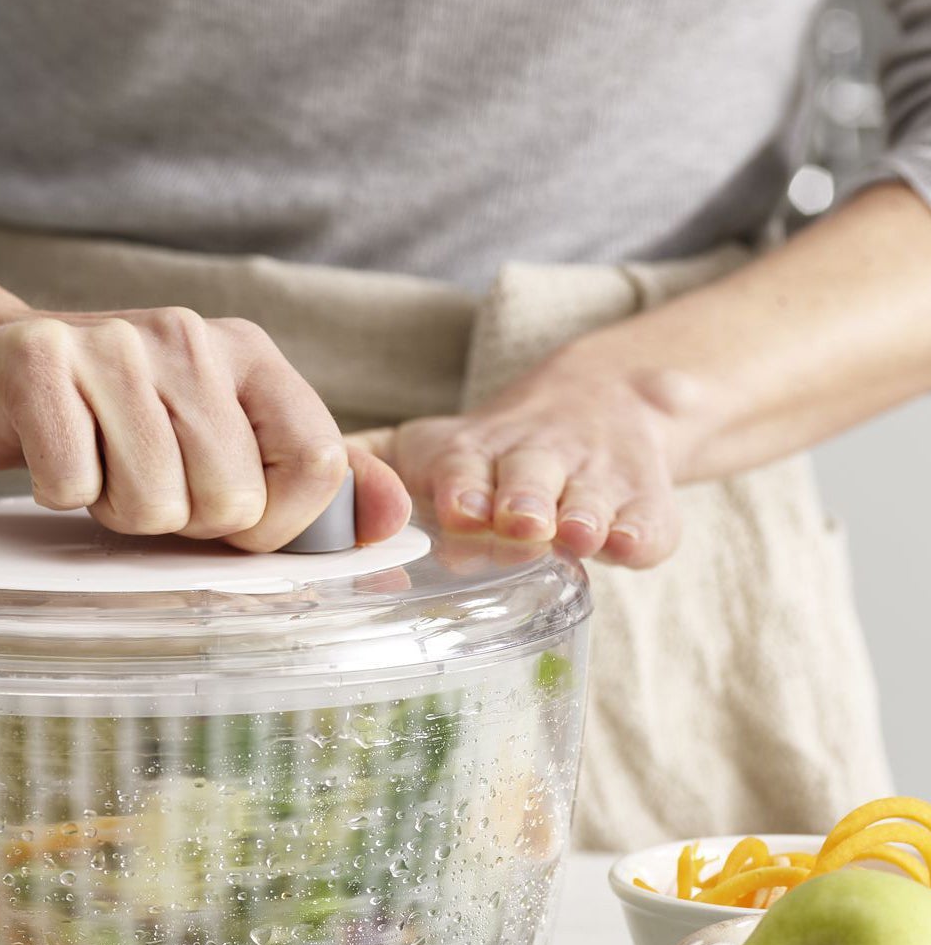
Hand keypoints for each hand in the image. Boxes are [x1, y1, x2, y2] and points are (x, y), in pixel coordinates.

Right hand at [0, 303, 411, 551]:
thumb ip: (306, 478)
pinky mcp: (39, 363)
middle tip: (138, 480)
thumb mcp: (214, 438)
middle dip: (179, 522)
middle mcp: (190, 336)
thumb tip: (391, 518)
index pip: (318, 462)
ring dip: (113, 512)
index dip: (278, 525)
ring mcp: (113, 344)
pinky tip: (52, 452)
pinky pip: (71, 486)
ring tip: (96, 465)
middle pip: (229, 500)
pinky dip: (57, 494)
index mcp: (249, 352)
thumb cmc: (106, 420)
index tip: (229, 522)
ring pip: (151, 504)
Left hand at [355, 352, 686, 566]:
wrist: (604, 401)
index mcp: (473, 453)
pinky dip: (640, 535)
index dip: (463, 484)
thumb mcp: (423, 445)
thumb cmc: (487, 449)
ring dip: (581, 515)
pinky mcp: (644, 506)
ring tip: (574, 533)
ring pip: (589, 499)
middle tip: (516, 520)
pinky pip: (650, 524)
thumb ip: (363, 463)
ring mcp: (593, 484)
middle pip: (529, 479)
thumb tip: (295, 494)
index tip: (458, 506)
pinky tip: (627, 543)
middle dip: (521, 499)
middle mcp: (534, 462)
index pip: (464, 465)